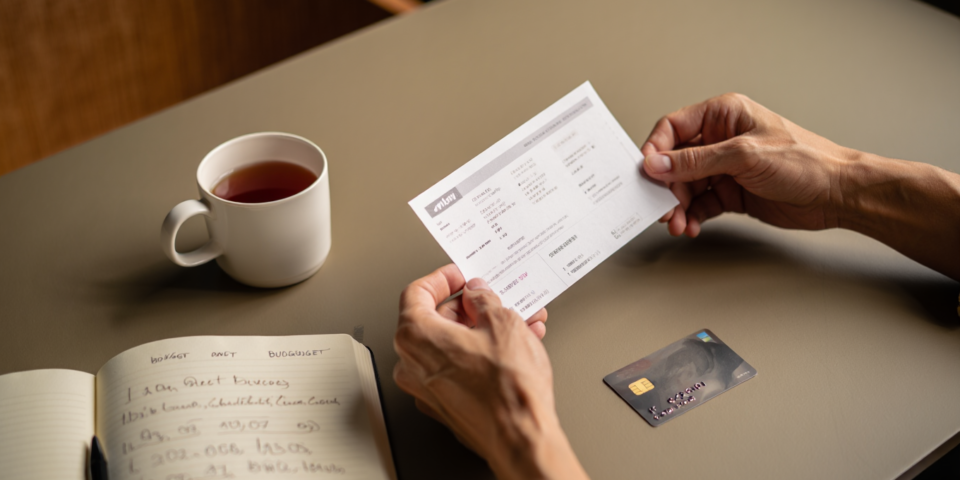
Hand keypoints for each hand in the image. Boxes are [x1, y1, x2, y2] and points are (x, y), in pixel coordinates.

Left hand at [393, 264, 587, 479]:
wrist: (519, 436)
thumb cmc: (506, 387)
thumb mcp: (502, 322)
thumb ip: (483, 300)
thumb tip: (477, 294)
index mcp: (416, 336)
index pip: (416, 292)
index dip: (442, 279)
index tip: (459, 276)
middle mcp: (411, 365)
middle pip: (435, 320)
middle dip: (470, 308)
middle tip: (494, 300)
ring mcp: (426, 389)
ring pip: (452, 346)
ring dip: (482, 331)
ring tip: (517, 324)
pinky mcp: (445, 406)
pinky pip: (457, 369)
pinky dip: (480, 355)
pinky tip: (511, 349)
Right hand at [640, 93, 959, 279]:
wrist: (838, 194)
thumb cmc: (807, 162)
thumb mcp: (745, 156)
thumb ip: (696, 161)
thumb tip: (658, 163)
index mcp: (724, 115)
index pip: (674, 127)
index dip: (655, 149)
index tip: (646, 172)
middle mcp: (720, 139)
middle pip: (675, 161)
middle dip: (666, 186)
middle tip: (662, 206)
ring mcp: (725, 168)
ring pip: (685, 187)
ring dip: (676, 207)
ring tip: (676, 223)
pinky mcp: (730, 192)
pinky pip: (699, 205)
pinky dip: (692, 217)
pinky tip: (691, 226)